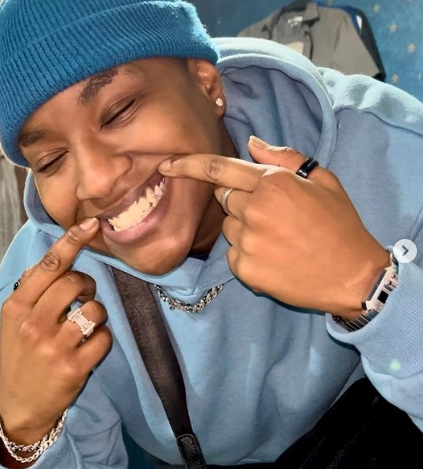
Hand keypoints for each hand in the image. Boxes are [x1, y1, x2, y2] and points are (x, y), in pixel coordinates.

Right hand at [0, 218, 111, 444]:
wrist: (19, 405)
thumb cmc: (19, 356)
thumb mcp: (14, 321)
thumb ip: (33, 290)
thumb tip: (59, 259)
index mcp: (17, 306)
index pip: (49, 266)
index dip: (72, 242)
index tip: (91, 224)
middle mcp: (33, 323)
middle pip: (75, 282)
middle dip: (87, 284)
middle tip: (84, 296)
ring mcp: (54, 346)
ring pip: (95, 309)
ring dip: (97, 313)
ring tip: (85, 325)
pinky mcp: (74, 367)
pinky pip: (104, 337)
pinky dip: (102, 338)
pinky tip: (89, 346)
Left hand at [159, 136, 389, 316]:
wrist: (352, 276)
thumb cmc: (340, 225)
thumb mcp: (322, 181)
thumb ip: (283, 158)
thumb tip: (251, 143)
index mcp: (272, 184)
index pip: (219, 169)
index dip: (188, 165)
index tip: (166, 166)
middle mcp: (254, 210)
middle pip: (224, 198)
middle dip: (239, 200)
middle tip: (271, 214)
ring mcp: (247, 242)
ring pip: (228, 228)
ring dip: (244, 229)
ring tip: (277, 239)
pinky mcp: (244, 269)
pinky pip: (232, 255)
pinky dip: (247, 254)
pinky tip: (274, 258)